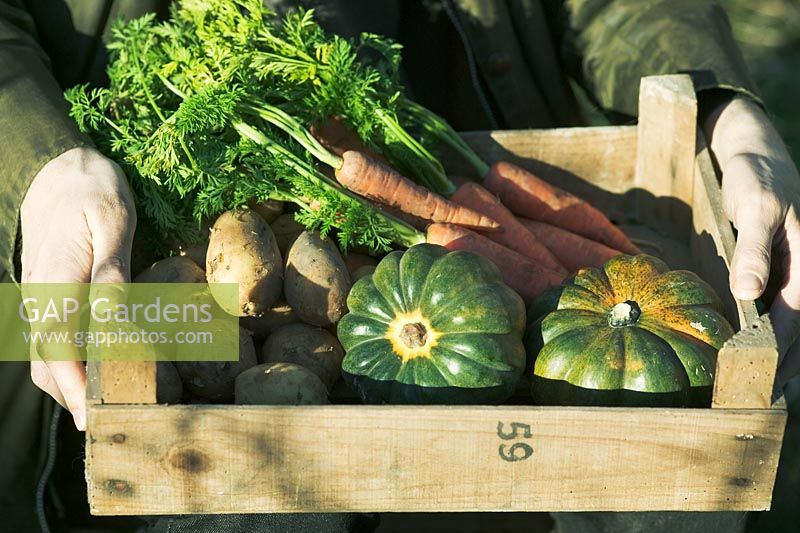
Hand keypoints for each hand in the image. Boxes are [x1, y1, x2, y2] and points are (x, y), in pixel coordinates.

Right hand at [20, 147, 135, 429]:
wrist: (58, 172)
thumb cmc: (93, 193)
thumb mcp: (114, 220)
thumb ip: (113, 267)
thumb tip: (115, 314)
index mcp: (56, 278)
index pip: (57, 343)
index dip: (72, 383)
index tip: (92, 415)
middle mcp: (40, 295)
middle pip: (45, 361)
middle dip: (71, 397)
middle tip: (108, 424)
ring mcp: (38, 298)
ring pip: (45, 356)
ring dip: (69, 386)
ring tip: (105, 408)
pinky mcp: (46, 297)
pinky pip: (52, 340)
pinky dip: (68, 365)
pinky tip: (97, 374)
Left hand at [704, 95, 799, 392]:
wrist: (759, 153)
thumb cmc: (759, 178)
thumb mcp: (756, 208)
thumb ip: (754, 251)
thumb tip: (747, 293)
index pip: (794, 324)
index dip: (778, 359)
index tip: (761, 390)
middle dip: (785, 367)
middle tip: (758, 402)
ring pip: (797, 323)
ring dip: (785, 355)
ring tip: (764, 388)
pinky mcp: (789, 270)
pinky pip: (788, 308)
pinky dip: (779, 331)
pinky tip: (764, 348)